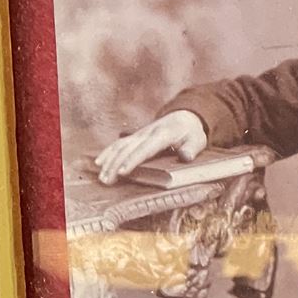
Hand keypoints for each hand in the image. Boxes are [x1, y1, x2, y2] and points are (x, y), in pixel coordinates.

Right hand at [93, 111, 207, 184]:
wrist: (185, 116)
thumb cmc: (191, 132)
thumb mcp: (198, 140)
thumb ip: (192, 148)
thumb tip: (186, 157)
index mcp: (163, 134)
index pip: (146, 148)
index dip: (133, 160)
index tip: (122, 172)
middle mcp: (148, 133)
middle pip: (128, 149)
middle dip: (115, 165)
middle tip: (107, 181)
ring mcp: (139, 134)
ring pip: (120, 146)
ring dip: (109, 161)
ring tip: (102, 177)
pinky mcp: (135, 137)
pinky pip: (118, 143)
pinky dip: (107, 152)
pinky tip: (99, 163)